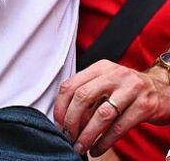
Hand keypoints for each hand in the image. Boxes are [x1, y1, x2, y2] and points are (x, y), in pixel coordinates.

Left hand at [55, 59, 169, 155]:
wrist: (165, 90)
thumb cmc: (130, 89)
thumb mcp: (108, 83)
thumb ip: (89, 94)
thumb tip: (66, 117)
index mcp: (100, 68)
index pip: (71, 84)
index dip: (61, 106)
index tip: (58, 123)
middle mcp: (114, 75)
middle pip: (83, 97)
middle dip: (71, 120)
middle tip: (67, 136)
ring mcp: (131, 89)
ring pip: (102, 114)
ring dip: (87, 134)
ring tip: (80, 146)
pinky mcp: (145, 106)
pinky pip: (120, 127)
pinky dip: (105, 141)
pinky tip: (97, 148)